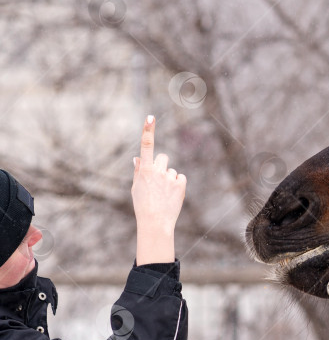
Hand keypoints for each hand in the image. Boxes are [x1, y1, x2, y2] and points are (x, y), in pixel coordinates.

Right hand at [132, 115, 186, 264]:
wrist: (155, 222)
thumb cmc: (143, 205)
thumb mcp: (136, 188)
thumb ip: (139, 171)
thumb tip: (138, 158)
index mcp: (144, 170)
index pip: (146, 146)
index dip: (148, 131)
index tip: (150, 117)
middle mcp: (157, 171)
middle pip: (163, 158)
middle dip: (161, 166)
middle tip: (158, 181)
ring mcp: (170, 177)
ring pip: (171, 170)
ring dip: (169, 178)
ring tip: (163, 194)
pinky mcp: (180, 184)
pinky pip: (180, 177)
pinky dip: (177, 184)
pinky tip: (172, 195)